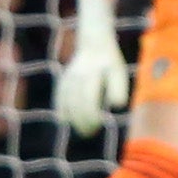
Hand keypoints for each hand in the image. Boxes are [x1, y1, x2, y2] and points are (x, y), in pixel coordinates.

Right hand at [55, 11, 130, 135]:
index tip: (98, 125)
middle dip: (82, 122)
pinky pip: (59, 100)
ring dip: (73, 120)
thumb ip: (118, 89)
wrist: (93, 45)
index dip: (91, 116)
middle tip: (90, 133)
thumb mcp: (119, 73)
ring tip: (82, 130)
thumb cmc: (110, 63)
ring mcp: (67, 80)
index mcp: (92, 75)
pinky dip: (63, 112)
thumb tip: (117, 105)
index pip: (88, 100)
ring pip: (66, 104)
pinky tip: (67, 120)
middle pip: (76, 105)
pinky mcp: (62, 83)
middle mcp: (76, 77)